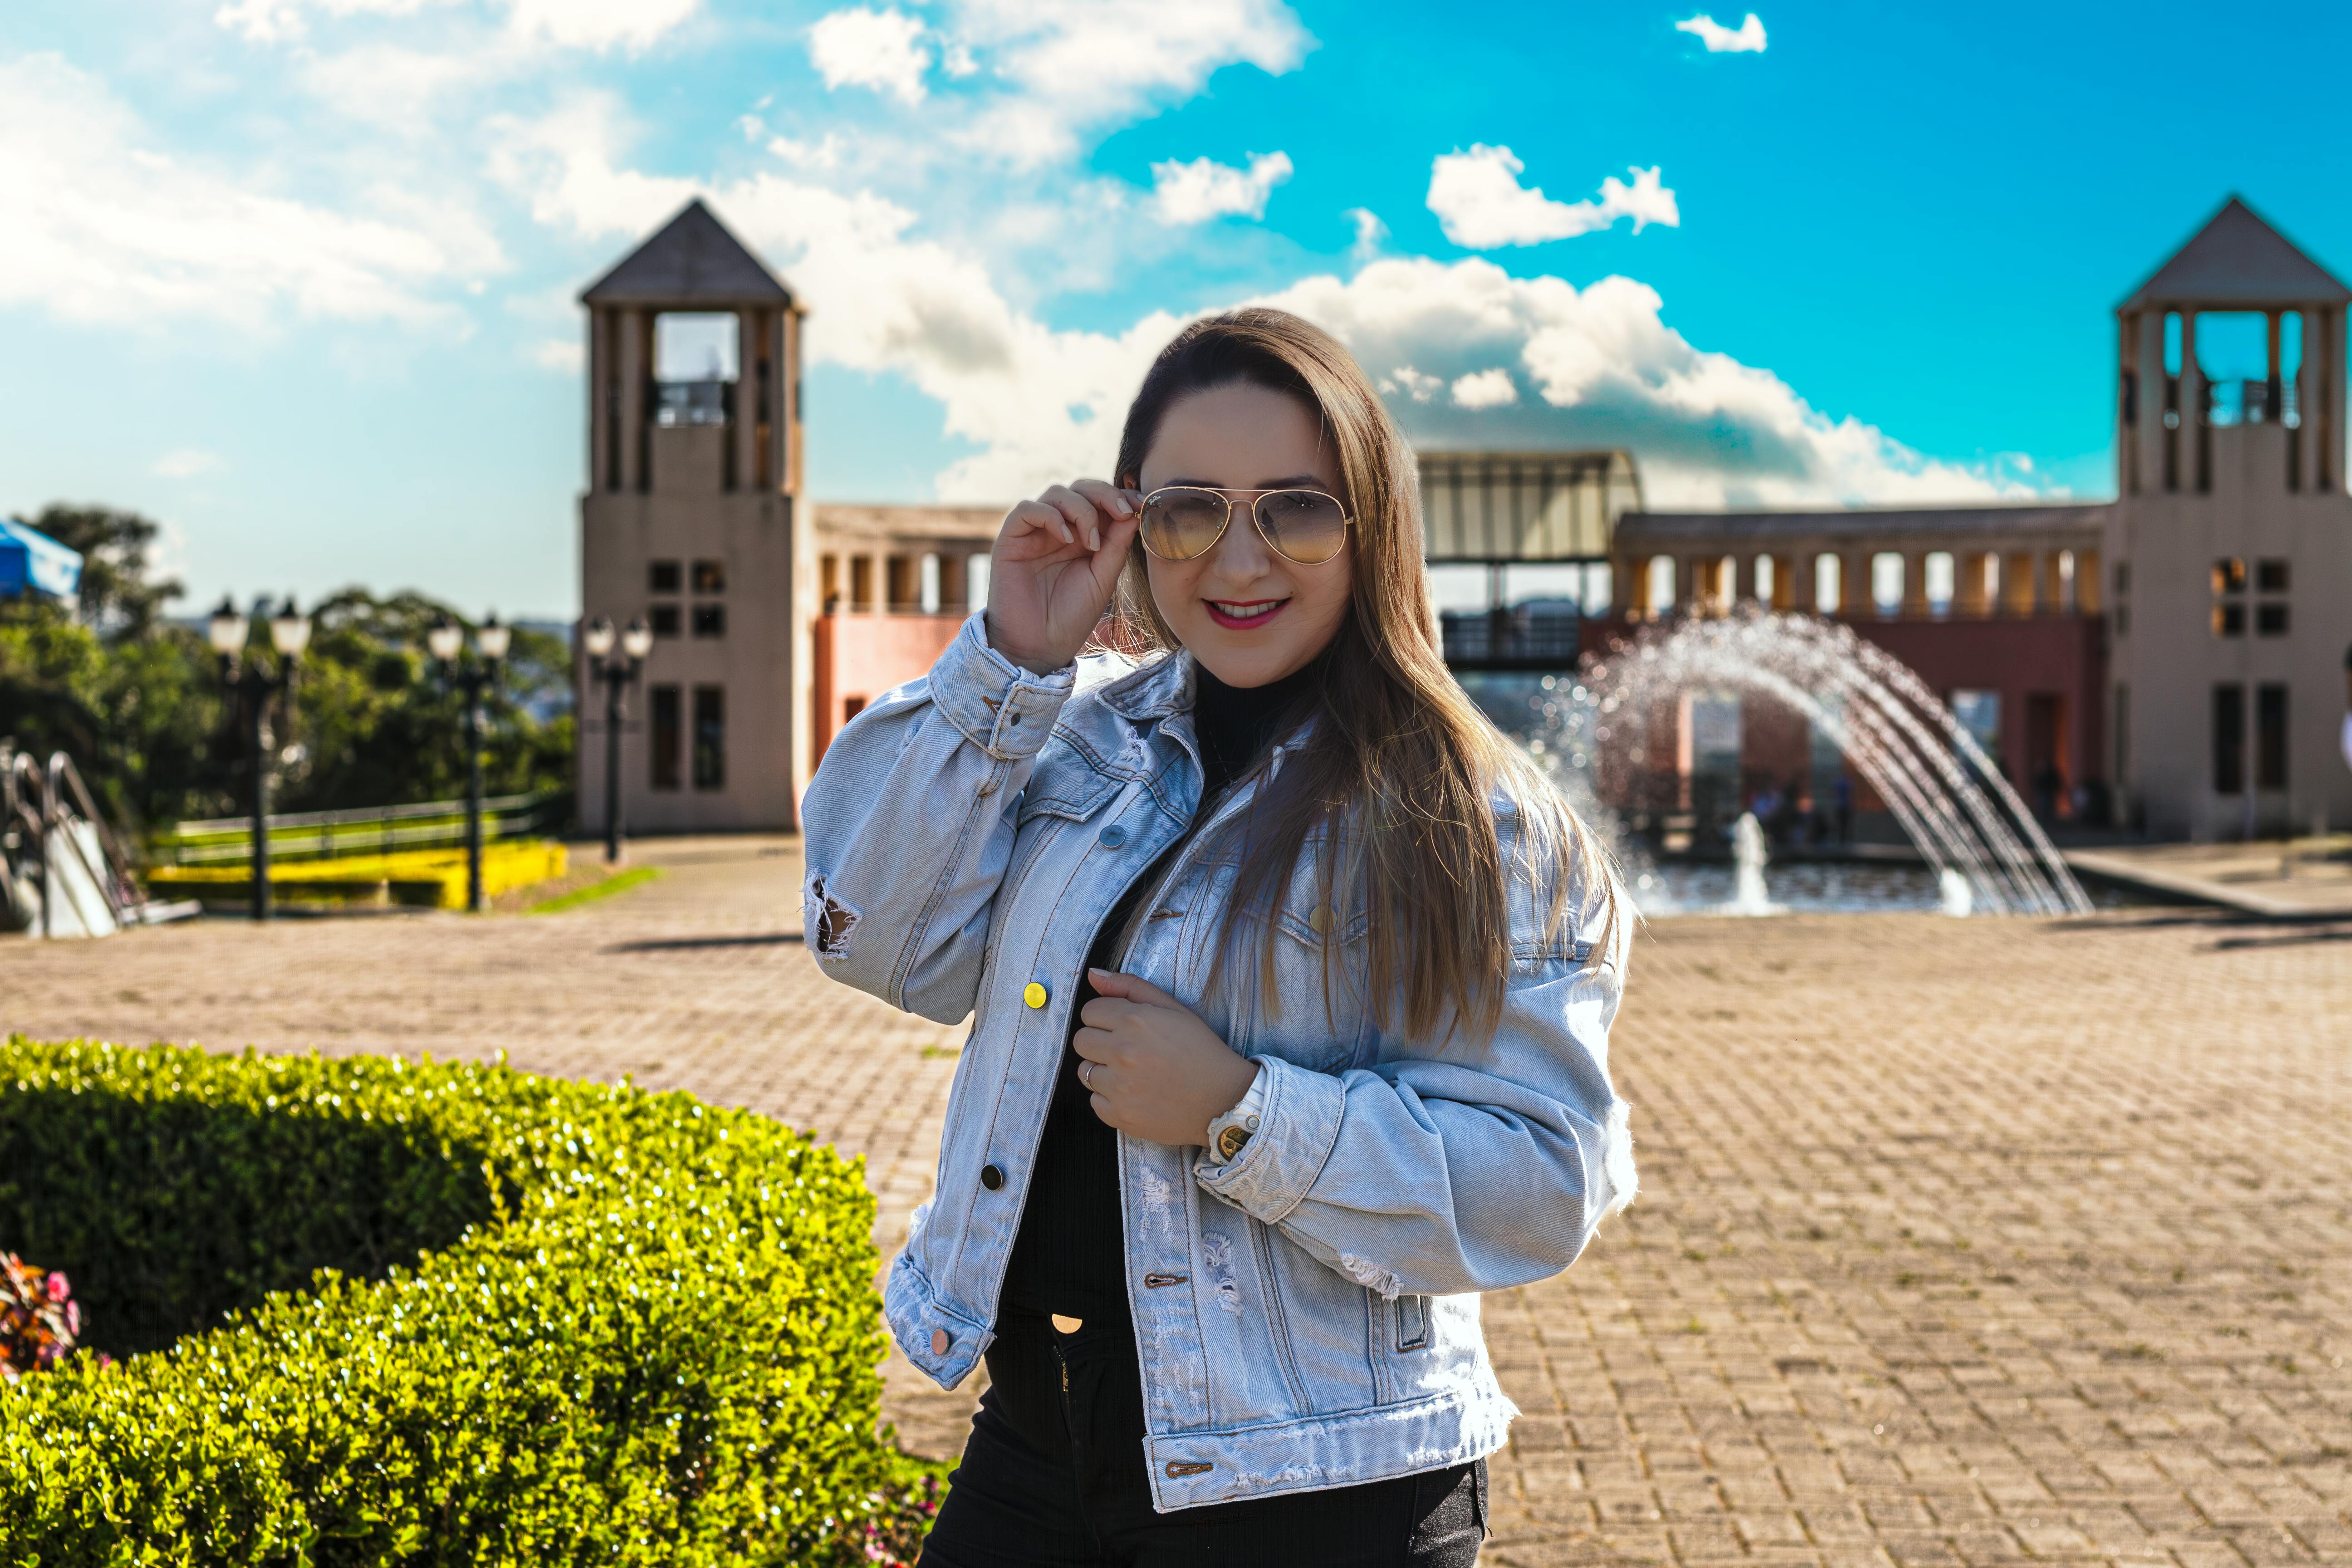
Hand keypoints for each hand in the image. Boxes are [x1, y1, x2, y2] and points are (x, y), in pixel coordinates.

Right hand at [984, 480, 1140, 674]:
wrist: (1040, 647)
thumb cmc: (1071, 617)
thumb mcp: (1103, 579)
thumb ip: (1116, 545)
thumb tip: (1133, 512)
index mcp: (1083, 536)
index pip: (1101, 500)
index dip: (1121, 496)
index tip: (1143, 505)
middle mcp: (1059, 529)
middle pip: (1080, 488)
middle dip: (1105, 494)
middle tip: (1122, 512)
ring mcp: (1034, 532)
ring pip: (1057, 492)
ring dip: (1081, 509)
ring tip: (1091, 541)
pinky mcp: (1011, 539)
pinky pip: (1027, 509)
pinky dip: (1051, 516)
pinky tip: (1067, 539)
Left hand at [1074, 969, 1258, 1146]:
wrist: (1224, 1101)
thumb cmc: (1201, 1051)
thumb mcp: (1174, 1009)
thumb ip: (1130, 987)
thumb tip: (1093, 975)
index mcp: (1135, 1021)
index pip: (1090, 1012)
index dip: (1106, 1017)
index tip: (1123, 1027)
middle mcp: (1123, 1053)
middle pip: (1081, 1041)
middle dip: (1099, 1042)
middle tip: (1125, 1050)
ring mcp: (1119, 1088)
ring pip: (1085, 1072)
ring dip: (1103, 1071)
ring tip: (1132, 1074)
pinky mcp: (1119, 1116)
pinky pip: (1094, 1101)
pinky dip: (1109, 1098)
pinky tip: (1135, 1094)